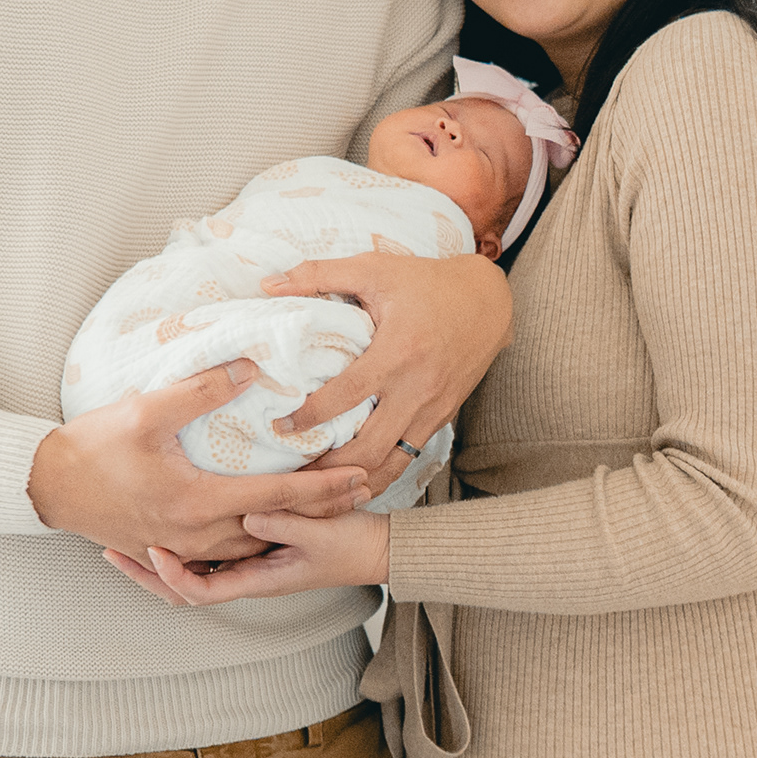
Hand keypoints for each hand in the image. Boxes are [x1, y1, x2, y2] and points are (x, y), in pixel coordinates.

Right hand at [33, 363, 373, 568]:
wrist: (48, 488)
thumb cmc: (93, 448)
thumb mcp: (146, 410)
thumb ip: (203, 390)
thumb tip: (253, 368)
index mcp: (197, 503)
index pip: (279, 497)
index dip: (324, 487)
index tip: (361, 474)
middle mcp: (197, 535)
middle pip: (276, 528)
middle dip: (323, 510)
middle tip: (364, 491)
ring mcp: (184, 548)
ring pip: (255, 547)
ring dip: (294, 526)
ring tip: (330, 506)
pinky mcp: (172, 549)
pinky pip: (227, 556)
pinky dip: (259, 542)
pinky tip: (276, 528)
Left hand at [107, 507, 391, 608]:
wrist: (378, 549)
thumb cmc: (353, 544)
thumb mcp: (318, 532)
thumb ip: (280, 523)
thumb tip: (243, 513)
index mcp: (258, 580)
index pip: (200, 590)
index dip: (171, 575)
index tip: (152, 550)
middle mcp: (247, 577)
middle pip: (182, 588)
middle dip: (145, 574)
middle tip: (110, 551)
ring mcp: (249, 564)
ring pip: (191, 572)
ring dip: (157, 561)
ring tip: (125, 538)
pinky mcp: (255, 549)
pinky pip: (208, 554)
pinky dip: (182, 546)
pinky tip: (167, 526)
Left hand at [270, 249, 509, 493]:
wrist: (489, 302)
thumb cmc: (428, 282)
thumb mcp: (375, 268)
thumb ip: (319, 274)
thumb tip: (268, 285)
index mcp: (398, 352)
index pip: (347, 396)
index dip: (310, 416)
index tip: (281, 426)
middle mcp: (417, 389)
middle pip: (368, 449)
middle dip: (328, 469)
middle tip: (293, 475)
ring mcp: (433, 409)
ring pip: (391, 465)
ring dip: (353, 481)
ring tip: (318, 489)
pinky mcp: (442, 418)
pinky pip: (407, 457)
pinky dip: (379, 472)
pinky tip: (352, 478)